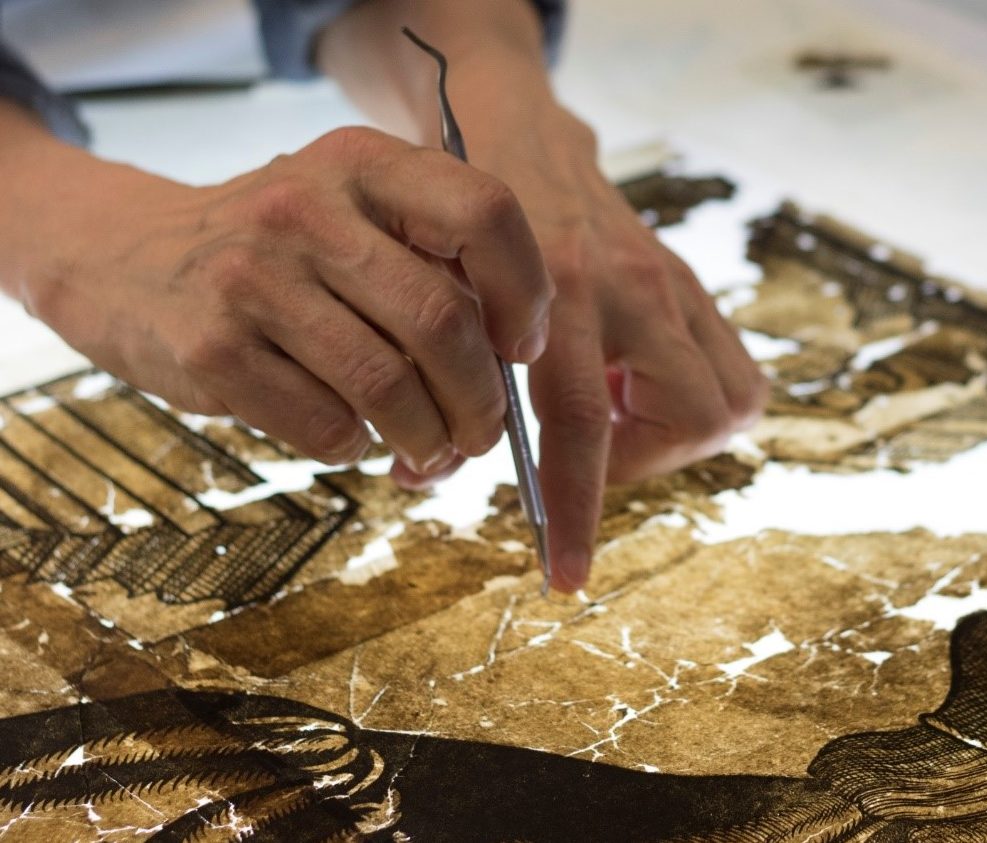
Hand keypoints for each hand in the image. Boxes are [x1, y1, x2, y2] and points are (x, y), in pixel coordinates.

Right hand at [3, 121, 553, 471]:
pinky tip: (354, 434)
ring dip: (427, 438)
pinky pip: (325, 425)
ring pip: (387, 385)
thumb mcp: (350, 214)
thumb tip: (514, 360)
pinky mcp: (213, 349)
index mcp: (362, 162)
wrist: (127, 259)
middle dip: (481, 400)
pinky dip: (357, 446)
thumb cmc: (275, 251)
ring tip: (429, 449)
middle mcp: (307, 207)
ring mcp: (252, 277)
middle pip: (441, 320)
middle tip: (483, 432)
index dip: (524, 293)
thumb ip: (429, 261)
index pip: (484, 213)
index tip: (522, 347)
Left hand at [477, 106, 767, 590]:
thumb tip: (421, 479)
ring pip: (732, 402)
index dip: (576, 511)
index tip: (567, 575)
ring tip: (617, 414)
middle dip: (641, 464)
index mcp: (564, 293)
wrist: (525, 142)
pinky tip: (636, 386)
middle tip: (591, 448)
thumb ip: (445, 389)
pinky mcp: (693, 286)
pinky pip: (734, 374)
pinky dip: (690, 405)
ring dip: (673, 436)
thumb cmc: (476, 229)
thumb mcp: (451, 298)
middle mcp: (635, 288)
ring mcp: (676, 286)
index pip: (582, 426)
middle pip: (692, 421)